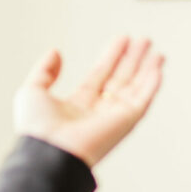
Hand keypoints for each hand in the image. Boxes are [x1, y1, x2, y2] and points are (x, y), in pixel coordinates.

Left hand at [12, 37, 162, 166]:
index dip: (112, 56)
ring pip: (136, 89)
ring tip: (157, 52)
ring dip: (147, 70)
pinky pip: (143, 100)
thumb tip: (55, 51)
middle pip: (121, 79)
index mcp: (78, 105)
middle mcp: (98, 111)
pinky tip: (158, 69)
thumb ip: (44, 70)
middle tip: (145, 41)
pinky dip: (152, 85)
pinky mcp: (126, 122)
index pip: (100, 75)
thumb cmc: (37, 128)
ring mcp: (114, 117)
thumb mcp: (32, 90)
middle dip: (134, 60)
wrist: (50, 153)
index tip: (122, 39)